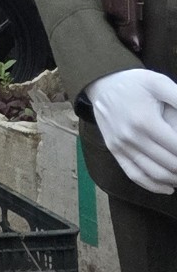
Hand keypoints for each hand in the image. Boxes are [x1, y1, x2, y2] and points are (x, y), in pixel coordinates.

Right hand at [88, 68, 176, 193]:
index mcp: (145, 121)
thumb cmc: (134, 83)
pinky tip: (168, 188)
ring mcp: (121, 146)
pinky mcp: (114, 150)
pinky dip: (153, 185)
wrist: (101, 83)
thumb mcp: (159, 83)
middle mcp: (131, 137)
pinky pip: (134, 174)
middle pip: (169, 164)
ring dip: (174, 178)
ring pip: (154, 173)